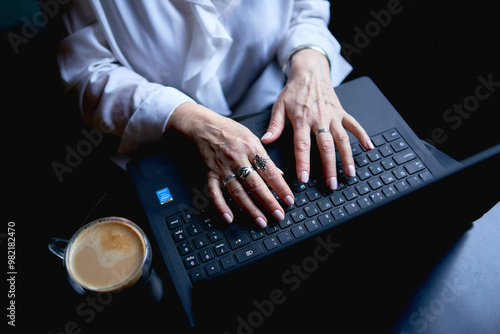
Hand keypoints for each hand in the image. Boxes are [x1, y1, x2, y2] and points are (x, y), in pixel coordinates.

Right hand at [167, 103, 294, 228]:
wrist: (203, 125)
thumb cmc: (229, 130)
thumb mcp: (252, 138)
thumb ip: (265, 157)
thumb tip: (279, 174)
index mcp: (251, 149)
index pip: (269, 172)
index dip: (281, 187)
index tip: (289, 200)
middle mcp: (238, 159)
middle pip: (256, 185)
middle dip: (269, 202)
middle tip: (279, 215)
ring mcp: (223, 168)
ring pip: (238, 192)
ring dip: (251, 209)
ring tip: (261, 221)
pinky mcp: (210, 174)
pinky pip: (215, 192)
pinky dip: (221, 206)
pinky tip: (229, 218)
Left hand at [261, 49, 373, 189]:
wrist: (309, 71)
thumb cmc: (293, 90)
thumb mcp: (279, 106)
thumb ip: (274, 125)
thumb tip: (266, 141)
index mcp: (301, 119)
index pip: (302, 145)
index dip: (303, 163)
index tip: (304, 178)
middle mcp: (319, 119)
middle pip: (325, 146)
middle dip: (329, 167)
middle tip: (331, 184)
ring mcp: (333, 116)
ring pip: (342, 139)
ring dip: (347, 157)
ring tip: (350, 174)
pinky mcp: (342, 112)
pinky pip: (354, 124)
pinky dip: (362, 135)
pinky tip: (369, 147)